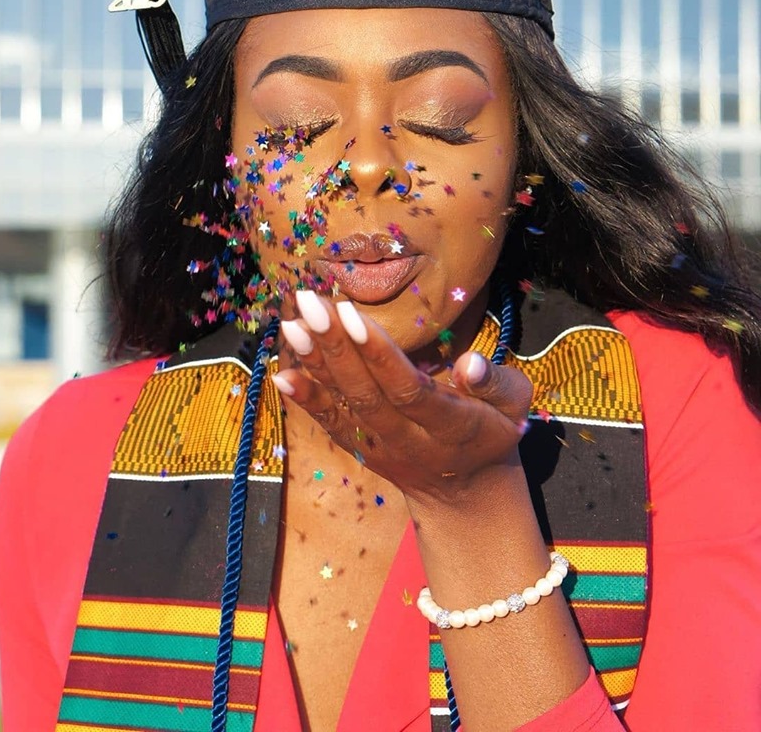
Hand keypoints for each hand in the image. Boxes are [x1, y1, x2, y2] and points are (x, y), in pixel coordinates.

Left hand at [272, 290, 533, 505]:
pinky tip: (281, 373)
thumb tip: (470, 363)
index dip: (378, 356)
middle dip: (336, 347)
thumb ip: (496, 383)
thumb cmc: (493, 430)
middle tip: (310, 302)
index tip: (351, 315)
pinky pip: (332, 425)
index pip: (408, 390)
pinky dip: (307, 400)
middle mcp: (411, 441)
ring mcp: (382, 449)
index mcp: (452, 426)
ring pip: (345, 406)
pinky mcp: (362, 450)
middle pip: (367, 395)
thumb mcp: (514, 406)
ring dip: (315, 365)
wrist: (466, 492)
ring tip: (292, 323)